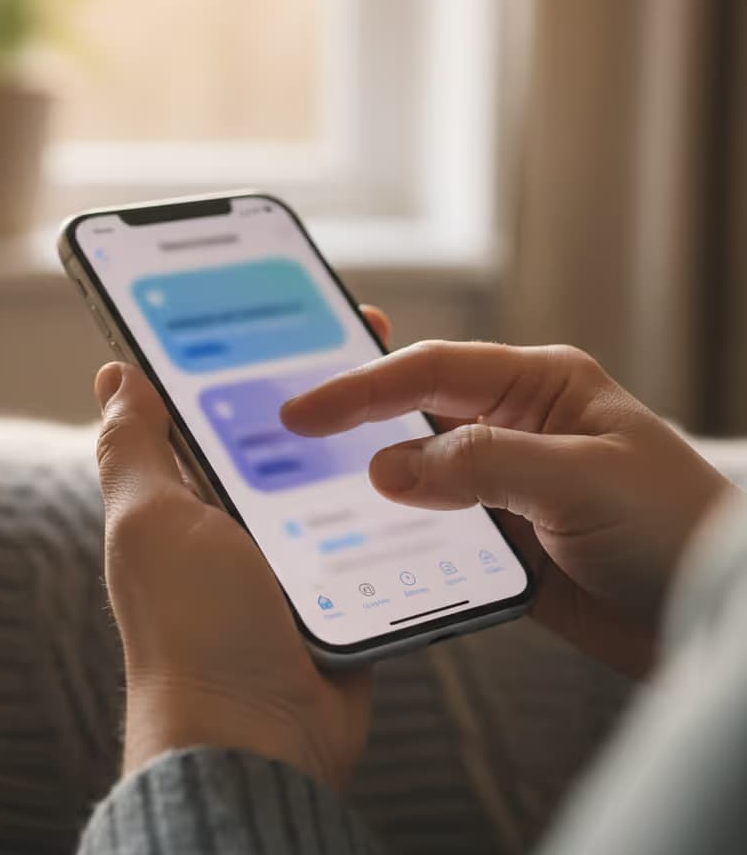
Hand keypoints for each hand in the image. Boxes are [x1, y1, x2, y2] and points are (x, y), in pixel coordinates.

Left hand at [92, 306, 388, 787]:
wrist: (260, 739)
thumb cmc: (193, 628)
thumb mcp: (151, 522)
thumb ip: (134, 448)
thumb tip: (115, 375)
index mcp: (187, 494)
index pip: (212, 403)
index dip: (240, 353)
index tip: (281, 304)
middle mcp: (239, 518)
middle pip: (283, 432)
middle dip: (318, 382)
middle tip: (362, 328)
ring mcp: (295, 551)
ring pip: (335, 473)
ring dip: (365, 435)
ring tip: (408, 378)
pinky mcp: (343, 583)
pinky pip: (373, 526)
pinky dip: (393, 497)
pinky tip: (427, 454)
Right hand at [281, 341, 737, 676]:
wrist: (714, 618)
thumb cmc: (676, 529)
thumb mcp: (581, 482)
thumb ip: (482, 466)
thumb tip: (387, 468)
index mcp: (539, 384)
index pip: (432, 370)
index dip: (361, 385)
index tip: (303, 410)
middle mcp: (515, 424)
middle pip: (415, 408)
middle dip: (354, 413)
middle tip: (284, 427)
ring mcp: (505, 482)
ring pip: (418, 467)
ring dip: (369, 473)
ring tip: (303, 480)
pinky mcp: (502, 537)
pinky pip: (433, 524)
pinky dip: (396, 528)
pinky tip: (360, 536)